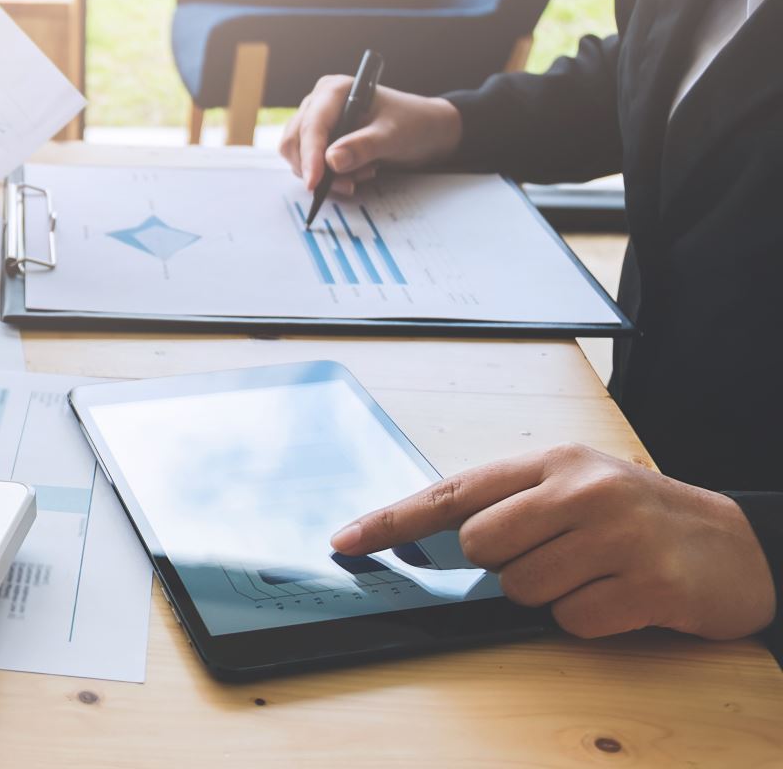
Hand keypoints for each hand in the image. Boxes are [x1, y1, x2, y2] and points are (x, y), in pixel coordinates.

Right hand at [279, 75, 462, 195]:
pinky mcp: (319, 140)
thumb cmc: (413, 124)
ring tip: (364, 172)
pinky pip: (309, 164)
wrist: (425, 131)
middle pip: (296, 142)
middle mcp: (319, 103)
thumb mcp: (393, 135)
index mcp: (334, 90)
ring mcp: (317, 122)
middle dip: (318, 169)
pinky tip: (357, 172)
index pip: (312, 125)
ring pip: (298, 156)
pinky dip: (330, 176)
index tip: (314, 183)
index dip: (310, 155)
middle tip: (350, 183)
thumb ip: (363, 146)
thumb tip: (331, 161)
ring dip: (326, 175)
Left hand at [331, 444, 776, 639]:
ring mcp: (618, 533)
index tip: (344, 540)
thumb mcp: (575, 490)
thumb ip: (510, 505)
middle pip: (482, 548)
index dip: (393, 520)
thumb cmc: (638, 517)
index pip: (453, 491)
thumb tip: (432, 543)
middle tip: (558, 556)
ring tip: (596, 573)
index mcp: (553, 461)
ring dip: (552, 595)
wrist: (739, 546)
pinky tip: (624, 596)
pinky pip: (574, 622)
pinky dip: (590, 620)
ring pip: (524, 589)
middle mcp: (582, 488)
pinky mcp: (649, 583)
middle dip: (505, 566)